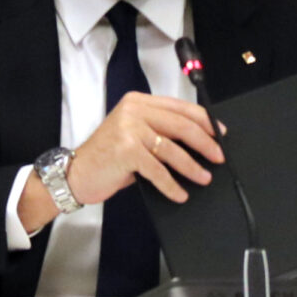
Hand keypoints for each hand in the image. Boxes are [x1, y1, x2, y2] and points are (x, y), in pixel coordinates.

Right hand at [63, 91, 226, 206]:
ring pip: (173, 149)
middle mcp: (134, 111)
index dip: (205, 121)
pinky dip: (172, 185)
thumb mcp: (133, 135)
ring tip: (204, 177)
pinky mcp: (126, 151)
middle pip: (181, 125)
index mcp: (138, 102)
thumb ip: (159, 131)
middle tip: (218, 157)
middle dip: (205, 143)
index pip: (180, 107)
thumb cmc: (107, 157)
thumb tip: (198, 142)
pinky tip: (180, 193)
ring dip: (192, 167)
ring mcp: (129, 129)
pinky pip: (158, 170)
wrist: (76, 173)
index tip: (220, 134)